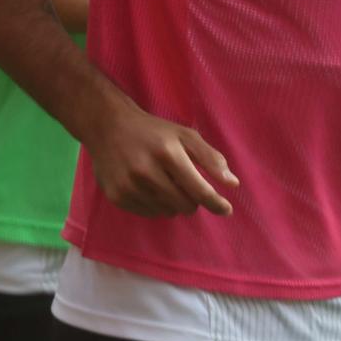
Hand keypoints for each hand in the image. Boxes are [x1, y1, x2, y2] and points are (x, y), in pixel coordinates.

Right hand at [85, 101, 237, 216]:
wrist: (107, 126)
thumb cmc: (152, 131)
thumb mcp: (184, 135)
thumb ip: (210, 158)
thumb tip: (233, 184)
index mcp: (167, 153)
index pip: (199, 191)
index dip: (216, 203)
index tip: (226, 209)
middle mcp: (146, 171)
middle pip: (186, 205)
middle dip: (192, 199)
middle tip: (184, 183)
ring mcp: (129, 186)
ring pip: (168, 212)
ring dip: (173, 202)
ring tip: (163, 182)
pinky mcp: (117, 196)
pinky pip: (149, 214)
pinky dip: (156, 205)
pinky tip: (149, 187)